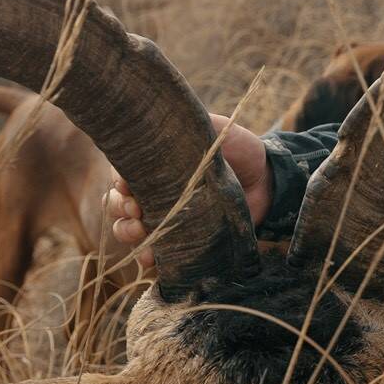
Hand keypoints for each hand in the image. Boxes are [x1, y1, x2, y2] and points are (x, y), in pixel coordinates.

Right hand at [106, 114, 269, 267]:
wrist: (267, 178)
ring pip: (126, 228)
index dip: (119, 182)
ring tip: (140, 231)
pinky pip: (154, 253)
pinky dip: (147, 257)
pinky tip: (150, 258)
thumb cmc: (236, 148)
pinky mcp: (180, 240)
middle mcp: (151, 191)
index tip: (128, 186)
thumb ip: (185, 127)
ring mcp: (163, 217)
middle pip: (117, 203)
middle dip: (119, 207)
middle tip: (135, 208)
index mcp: (153, 164)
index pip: (121, 173)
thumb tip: (156, 125)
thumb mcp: (212, 129)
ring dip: (126, 232)